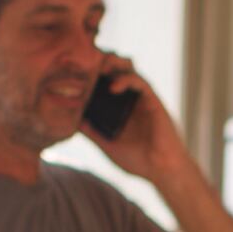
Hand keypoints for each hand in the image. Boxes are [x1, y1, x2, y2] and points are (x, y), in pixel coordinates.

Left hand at [81, 51, 190, 184]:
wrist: (162, 170)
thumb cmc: (138, 161)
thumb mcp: (107, 144)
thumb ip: (91, 131)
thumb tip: (70, 120)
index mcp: (119, 106)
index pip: (104, 79)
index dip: (92, 70)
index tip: (74, 70)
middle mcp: (130, 98)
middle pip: (115, 68)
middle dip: (101, 60)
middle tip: (85, 61)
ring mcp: (142, 98)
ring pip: (128, 68)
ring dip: (113, 63)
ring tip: (99, 66)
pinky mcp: (153, 101)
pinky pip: (140, 82)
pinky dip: (126, 80)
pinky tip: (112, 87)